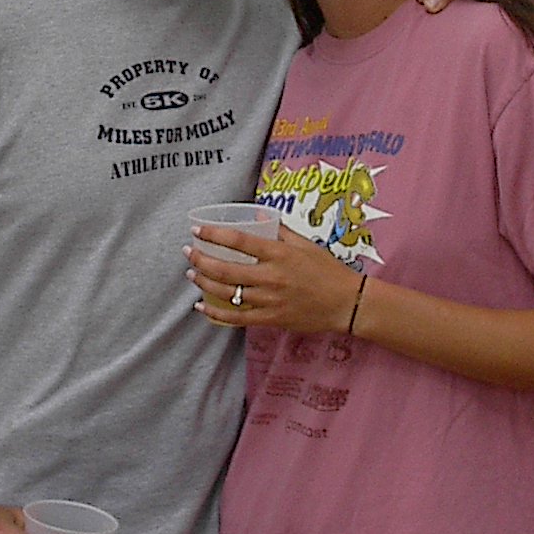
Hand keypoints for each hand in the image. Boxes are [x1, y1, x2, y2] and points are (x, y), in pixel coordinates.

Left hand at [185, 222, 360, 334]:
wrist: (346, 303)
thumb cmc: (328, 270)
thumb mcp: (306, 244)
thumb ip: (280, 230)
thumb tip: (258, 214)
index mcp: (280, 254)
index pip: (240, 241)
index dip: (214, 235)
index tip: (197, 230)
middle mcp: (272, 277)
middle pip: (226, 269)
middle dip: (201, 259)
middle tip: (188, 252)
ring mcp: (269, 300)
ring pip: (227, 293)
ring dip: (204, 283)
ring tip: (192, 273)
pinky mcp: (270, 319)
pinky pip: (236, 317)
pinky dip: (215, 312)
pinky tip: (200, 305)